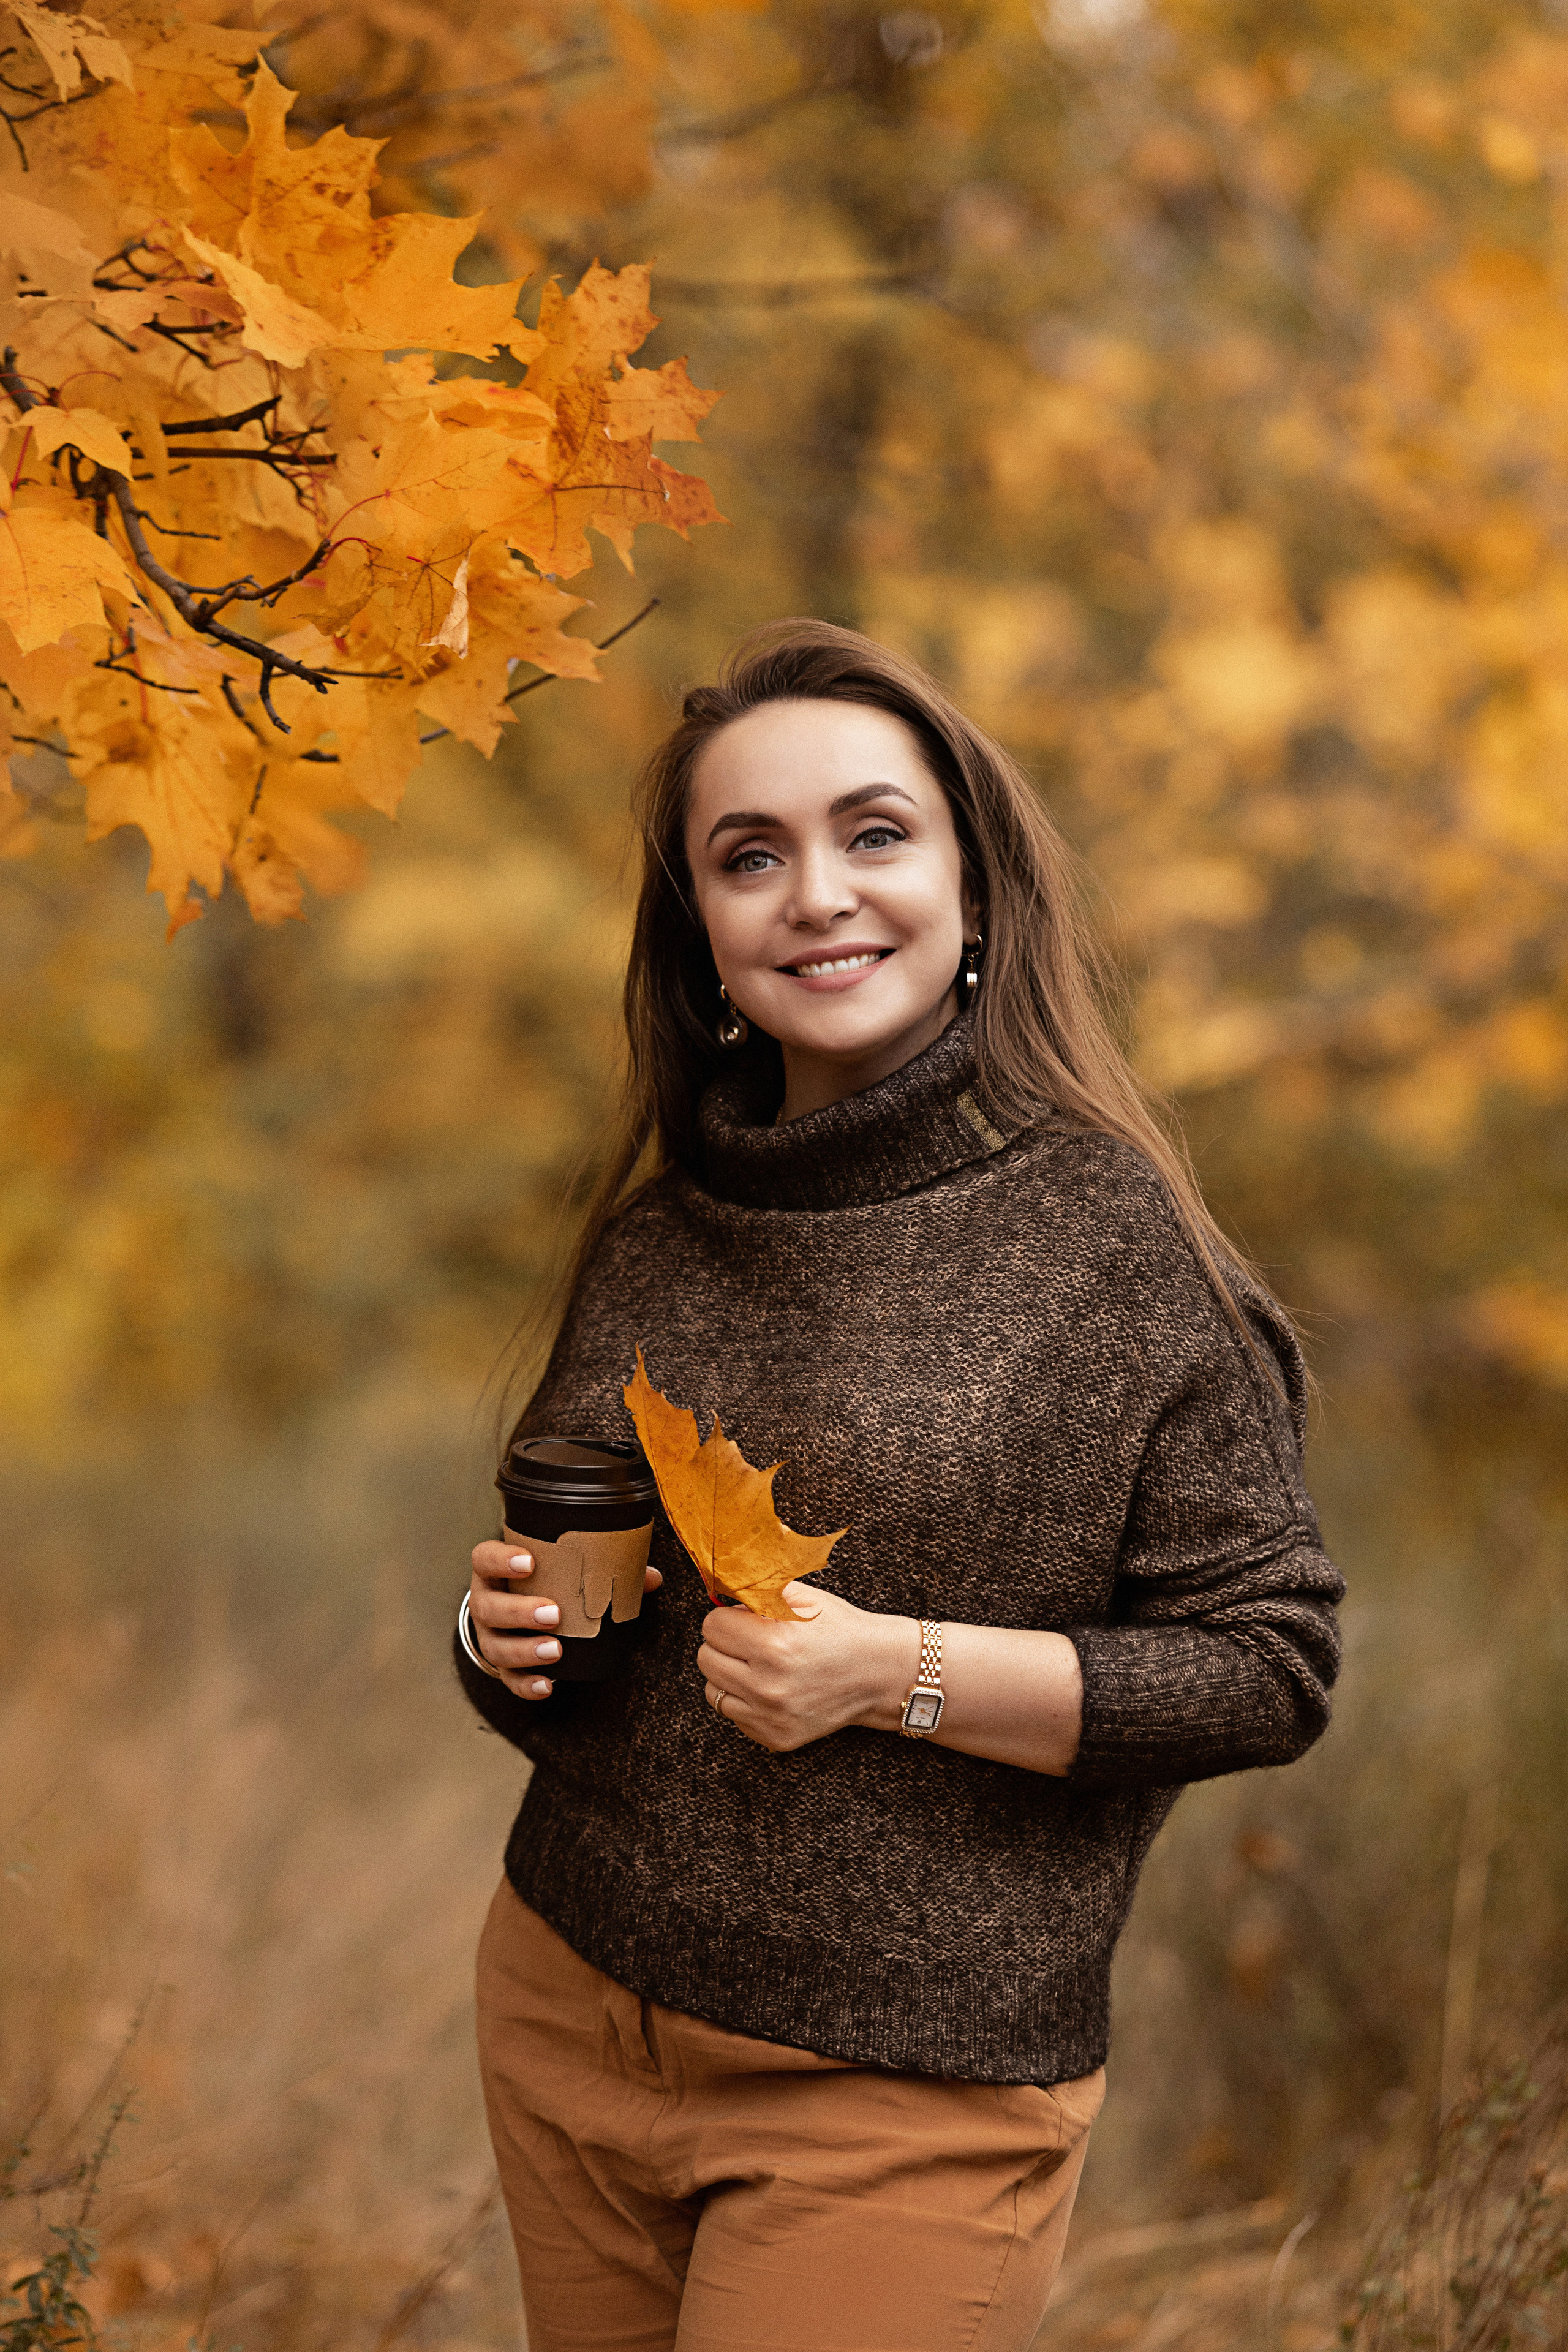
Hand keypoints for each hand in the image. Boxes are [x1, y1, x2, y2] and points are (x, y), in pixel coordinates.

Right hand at [469, 1540, 662, 1699]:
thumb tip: (650, 1577)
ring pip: (495, 1647)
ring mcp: (490, 1636)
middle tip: (554, 1614)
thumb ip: (602, 1566)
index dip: (501, 1560)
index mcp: (494, 1571)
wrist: (517, 1610)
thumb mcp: (562, 1568)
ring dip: (525, 1650)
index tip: (529, 1561)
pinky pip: (510, 1680)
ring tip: (556, 1650)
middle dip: (519, 1611)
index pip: (484, 1559)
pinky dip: (527, 1685)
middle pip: (488, 1608)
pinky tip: (548, 1686)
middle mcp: (485, 1603)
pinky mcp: (503, 1665)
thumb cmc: (545, 1581)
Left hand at [697, 1585, 913, 1752]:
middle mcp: (769, 1685)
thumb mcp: (802, 1598)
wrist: (878, 1673)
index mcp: (773, 1644)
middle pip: (706, 1658)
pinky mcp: (775, 1737)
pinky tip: (771, 1688)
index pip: (712, 1627)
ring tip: (759, 1665)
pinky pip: (732, 1715)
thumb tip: (718, 1590)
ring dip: (729, 1674)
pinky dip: (744, 1700)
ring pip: (712, 1690)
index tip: (744, 1620)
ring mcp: (771, 1716)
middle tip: (751, 1642)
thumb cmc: (840, 1629)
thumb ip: (756, 1590)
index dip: (727, 1618)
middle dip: (725, 1645)